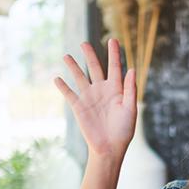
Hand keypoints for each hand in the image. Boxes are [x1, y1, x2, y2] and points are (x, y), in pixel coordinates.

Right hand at [54, 38, 135, 159]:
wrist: (109, 147)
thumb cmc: (123, 130)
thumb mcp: (130, 109)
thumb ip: (130, 89)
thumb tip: (131, 70)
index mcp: (116, 89)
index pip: (114, 67)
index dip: (114, 54)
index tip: (113, 40)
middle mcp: (102, 90)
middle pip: (95, 68)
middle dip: (90, 55)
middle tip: (84, 43)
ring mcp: (89, 97)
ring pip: (79, 77)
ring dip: (73, 67)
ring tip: (66, 56)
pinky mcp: (79, 106)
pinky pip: (69, 94)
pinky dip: (62, 86)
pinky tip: (57, 79)